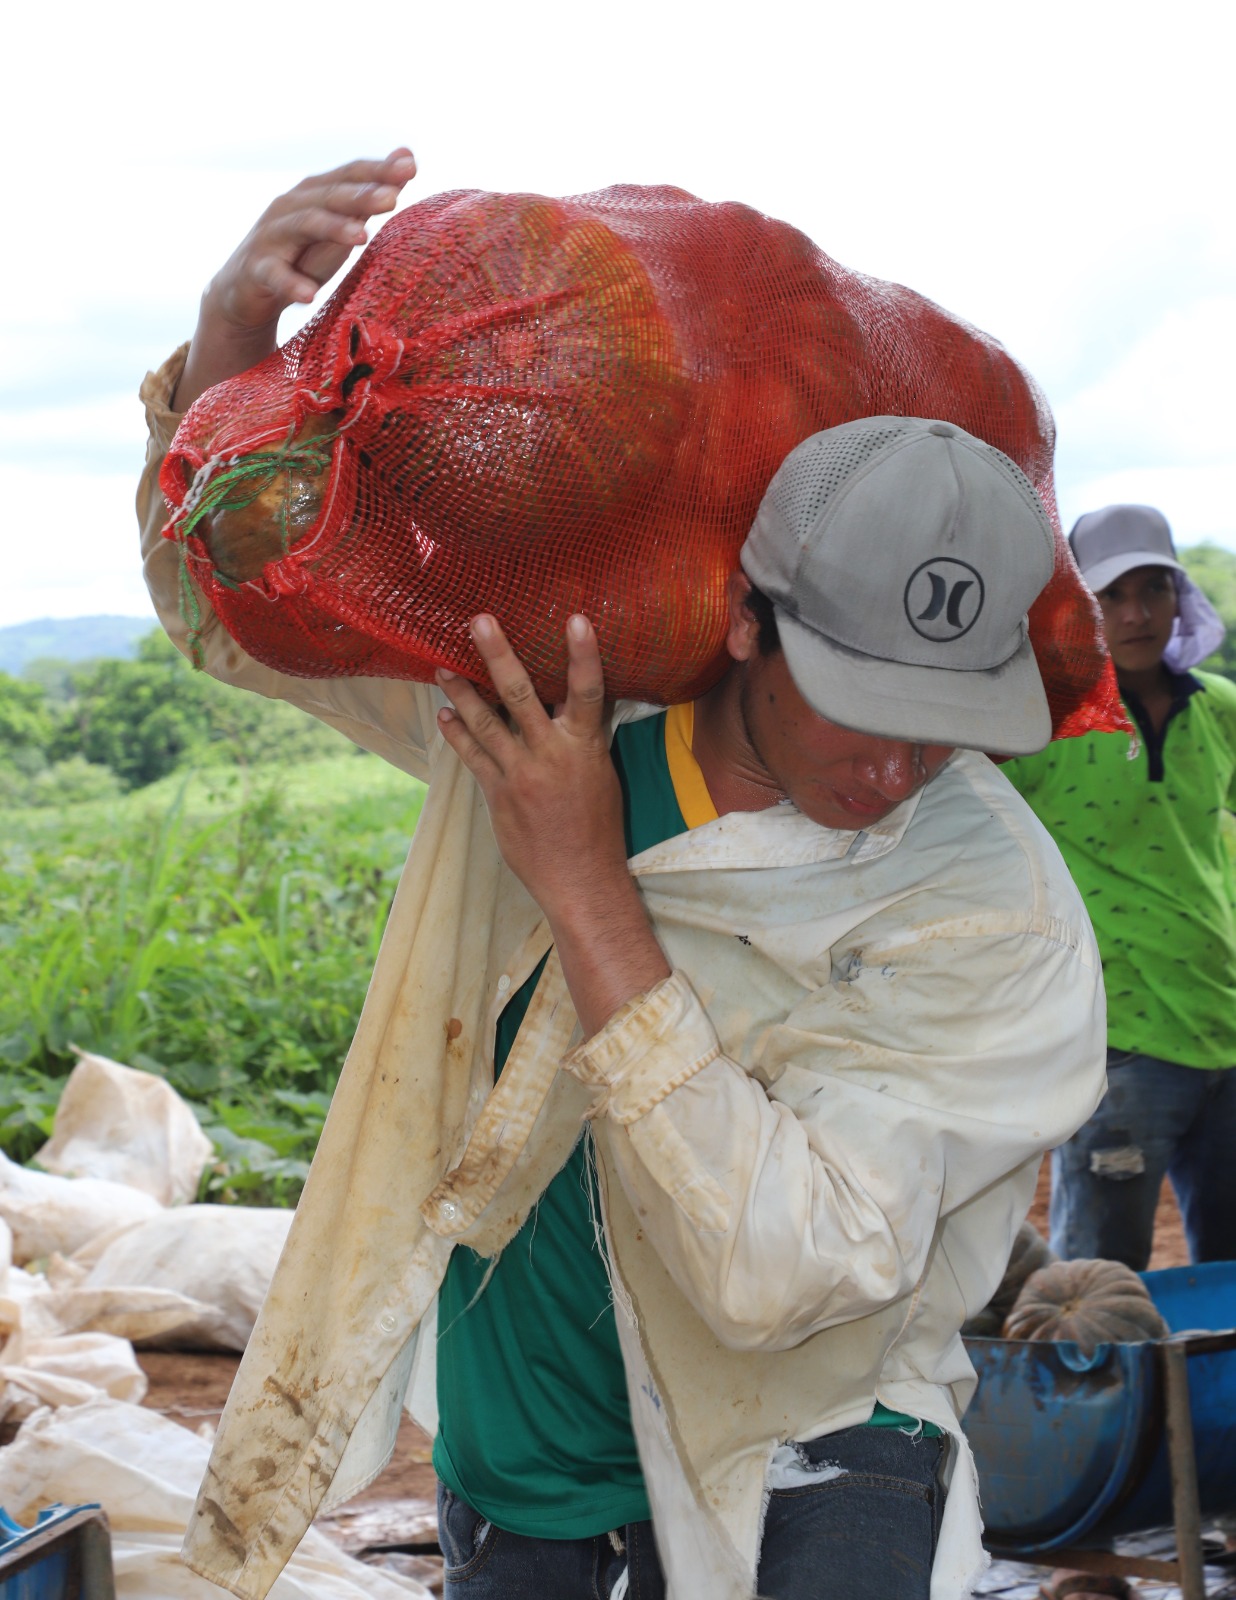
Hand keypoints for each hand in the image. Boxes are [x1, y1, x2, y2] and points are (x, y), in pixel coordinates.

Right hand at [175, 149, 417, 411]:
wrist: (247, 289)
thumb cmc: (302, 253)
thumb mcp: (340, 225)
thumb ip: (371, 196)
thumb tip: (408, 157)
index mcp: (315, 193)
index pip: (349, 175)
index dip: (378, 170)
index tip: (411, 167)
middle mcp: (292, 206)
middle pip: (329, 196)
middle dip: (361, 195)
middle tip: (392, 198)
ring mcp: (272, 235)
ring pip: (304, 225)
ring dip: (333, 228)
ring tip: (361, 236)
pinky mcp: (258, 269)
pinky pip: (275, 276)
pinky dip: (292, 284)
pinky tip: (309, 295)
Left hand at [436, 615, 670, 1035]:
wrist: (580, 878)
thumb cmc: (598, 827)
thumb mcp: (602, 775)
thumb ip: (585, 737)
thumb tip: (579, 703)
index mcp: (585, 747)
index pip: (589, 691)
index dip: (583, 654)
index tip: (577, 618)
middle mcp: (551, 755)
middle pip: (520, 695)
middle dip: (498, 655)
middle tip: (478, 621)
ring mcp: (520, 774)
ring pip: (485, 722)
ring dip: (461, 691)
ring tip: (441, 665)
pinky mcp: (498, 794)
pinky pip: (472, 756)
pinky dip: (457, 733)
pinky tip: (444, 714)